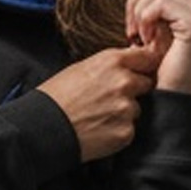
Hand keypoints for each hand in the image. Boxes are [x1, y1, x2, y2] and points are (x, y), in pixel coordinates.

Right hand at [37, 45, 159, 162]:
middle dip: (134, 90)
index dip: (144, 66)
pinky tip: (98, 129)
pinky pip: (129, 129)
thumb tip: (129, 63)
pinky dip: (117, 131)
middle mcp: (124, 82)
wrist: (42, 128)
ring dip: (124, 113)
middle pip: (147, 83)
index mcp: (113, 61)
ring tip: (98, 116)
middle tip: (109, 99)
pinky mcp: (125, 132)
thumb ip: (110, 65)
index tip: (140, 71)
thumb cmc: (55, 97)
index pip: (148, 57)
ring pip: (136, 108)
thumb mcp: (80, 68)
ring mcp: (126, 109)